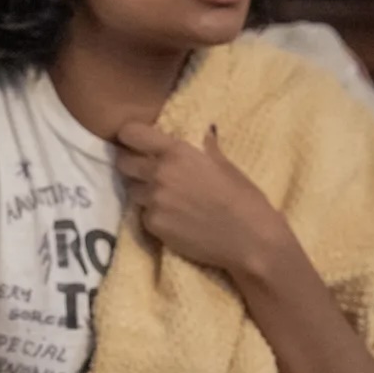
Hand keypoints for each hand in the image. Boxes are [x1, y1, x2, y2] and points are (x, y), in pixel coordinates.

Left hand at [115, 121, 295, 283]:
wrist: (250, 240)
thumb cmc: (245, 199)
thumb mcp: (227, 166)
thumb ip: (206, 148)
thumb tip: (205, 132)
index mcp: (177, 153)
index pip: (131, 134)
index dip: (129, 136)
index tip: (133, 141)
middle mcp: (159, 174)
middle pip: (123, 163)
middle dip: (131, 165)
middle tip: (146, 172)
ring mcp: (153, 201)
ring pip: (132, 191)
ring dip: (143, 192)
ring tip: (166, 199)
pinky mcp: (153, 225)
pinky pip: (143, 215)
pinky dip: (153, 216)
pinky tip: (174, 220)